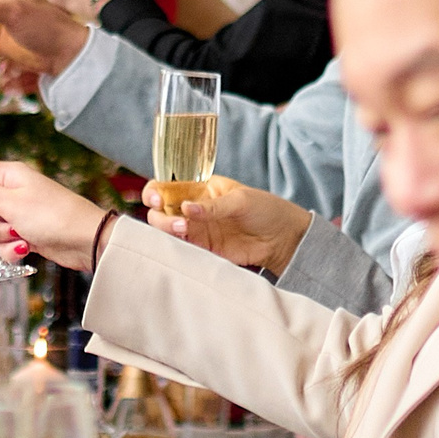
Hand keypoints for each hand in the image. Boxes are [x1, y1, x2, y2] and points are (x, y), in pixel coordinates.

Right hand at [0, 158, 108, 272]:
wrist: (85, 241)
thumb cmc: (52, 215)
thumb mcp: (10, 202)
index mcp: (8, 176)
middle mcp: (12, 193)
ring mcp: (19, 214)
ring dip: (0, 236)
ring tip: (18, 235)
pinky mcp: (26, 233)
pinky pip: (5, 242)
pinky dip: (12, 248)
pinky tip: (26, 247)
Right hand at [143, 176, 310, 276]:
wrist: (284, 237)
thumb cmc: (266, 209)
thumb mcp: (241, 199)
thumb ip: (213, 206)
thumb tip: (186, 209)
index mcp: (199, 189)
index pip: (166, 188)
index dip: (154, 192)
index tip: (156, 199)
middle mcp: (193, 209)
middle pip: (161, 212)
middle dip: (160, 216)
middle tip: (177, 222)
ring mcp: (198, 230)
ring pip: (167, 231)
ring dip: (168, 231)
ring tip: (183, 230)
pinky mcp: (205, 249)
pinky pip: (183, 249)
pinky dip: (178, 248)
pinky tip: (184, 245)